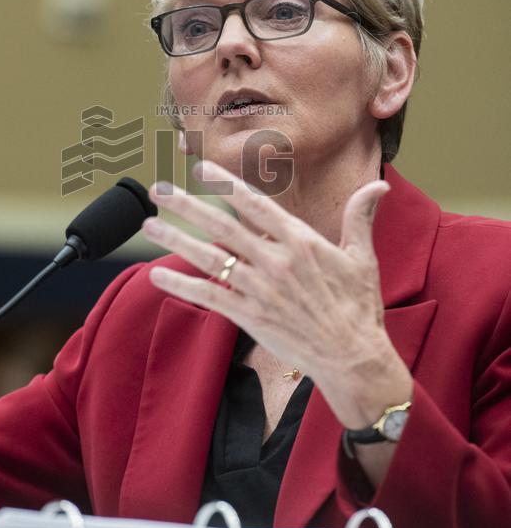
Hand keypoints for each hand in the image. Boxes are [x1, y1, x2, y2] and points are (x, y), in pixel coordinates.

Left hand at [142, 160, 411, 429]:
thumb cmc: (359, 307)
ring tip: (149, 225)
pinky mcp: (250, 316)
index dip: (225, 184)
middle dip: (187, 205)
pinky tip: (156, 276)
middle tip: (158, 190)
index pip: (255, 203)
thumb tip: (378, 184)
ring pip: (209, 258)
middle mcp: (276, 261)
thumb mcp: (362, 257)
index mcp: (300, 241)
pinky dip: (181, 286)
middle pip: (222, 225)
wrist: (353, 359)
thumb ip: (360, 217)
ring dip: (175, 240)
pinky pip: (208, 297)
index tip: (199, 168)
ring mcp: (260, 289)